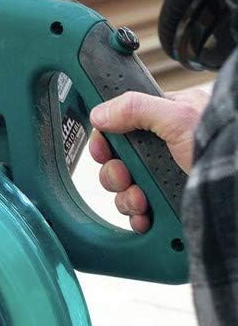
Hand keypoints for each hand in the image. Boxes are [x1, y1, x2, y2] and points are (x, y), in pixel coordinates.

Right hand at [88, 86, 206, 232]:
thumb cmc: (225, 148)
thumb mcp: (180, 117)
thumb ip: (136, 108)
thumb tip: (100, 113)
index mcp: (167, 119)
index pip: (121, 127)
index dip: (106, 141)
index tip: (104, 152)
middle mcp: (164, 149)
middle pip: (118, 162)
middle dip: (116, 175)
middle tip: (126, 177)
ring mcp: (164, 177)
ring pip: (124, 189)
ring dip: (126, 198)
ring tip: (142, 201)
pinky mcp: (167, 202)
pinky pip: (137, 212)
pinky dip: (137, 217)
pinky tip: (146, 217)